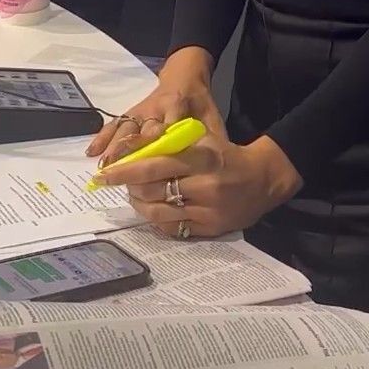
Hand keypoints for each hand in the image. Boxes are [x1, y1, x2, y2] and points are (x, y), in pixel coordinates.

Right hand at [87, 53, 219, 165]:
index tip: (152, 161)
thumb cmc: (199, 102)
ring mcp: (140, 110)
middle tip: (120, 170)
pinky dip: (101, 137)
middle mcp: (154, 107)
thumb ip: (212, 138)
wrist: (184, 76)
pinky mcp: (130, 112)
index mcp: (176, 105)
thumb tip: (217, 166)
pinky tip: (90, 153)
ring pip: (124, 128)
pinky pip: (113, 124)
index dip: (159, 140)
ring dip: (112, 147)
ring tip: (103, 167)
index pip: (166, 124)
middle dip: (130, 149)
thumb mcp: (211, 116)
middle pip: (140, 129)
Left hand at [92, 126, 300, 240]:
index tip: (105, 172)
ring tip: (133, 196)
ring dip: (139, 205)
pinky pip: (173, 228)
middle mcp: (204, 186)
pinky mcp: (209, 229)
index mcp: (201, 159)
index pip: (155, 164)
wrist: (262, 180)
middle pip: (153, 190)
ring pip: (159, 212)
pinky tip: (151, 210)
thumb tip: (132, 147)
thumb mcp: (202, 139)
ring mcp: (206, 211)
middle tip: (115, 183)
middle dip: (127, 187)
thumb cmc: (226, 156)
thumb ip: (170, 142)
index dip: (126, 170)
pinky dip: (156, 220)